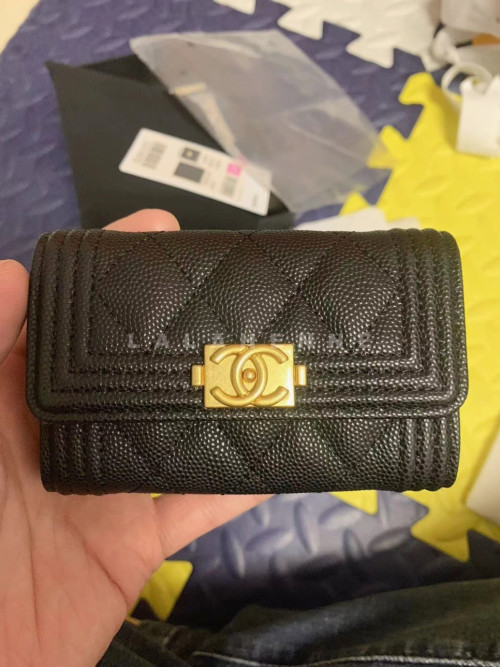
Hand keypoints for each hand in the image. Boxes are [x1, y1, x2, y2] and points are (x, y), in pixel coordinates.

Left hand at [0, 210, 267, 666]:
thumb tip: (14, 272)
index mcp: (15, 402)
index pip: (70, 325)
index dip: (110, 278)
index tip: (160, 233)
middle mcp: (68, 433)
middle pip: (134, 368)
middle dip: (181, 325)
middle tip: (240, 286)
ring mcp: (107, 487)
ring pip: (175, 430)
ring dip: (221, 397)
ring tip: (275, 352)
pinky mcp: (136, 543)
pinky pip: (197, 507)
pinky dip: (240, 483)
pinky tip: (285, 449)